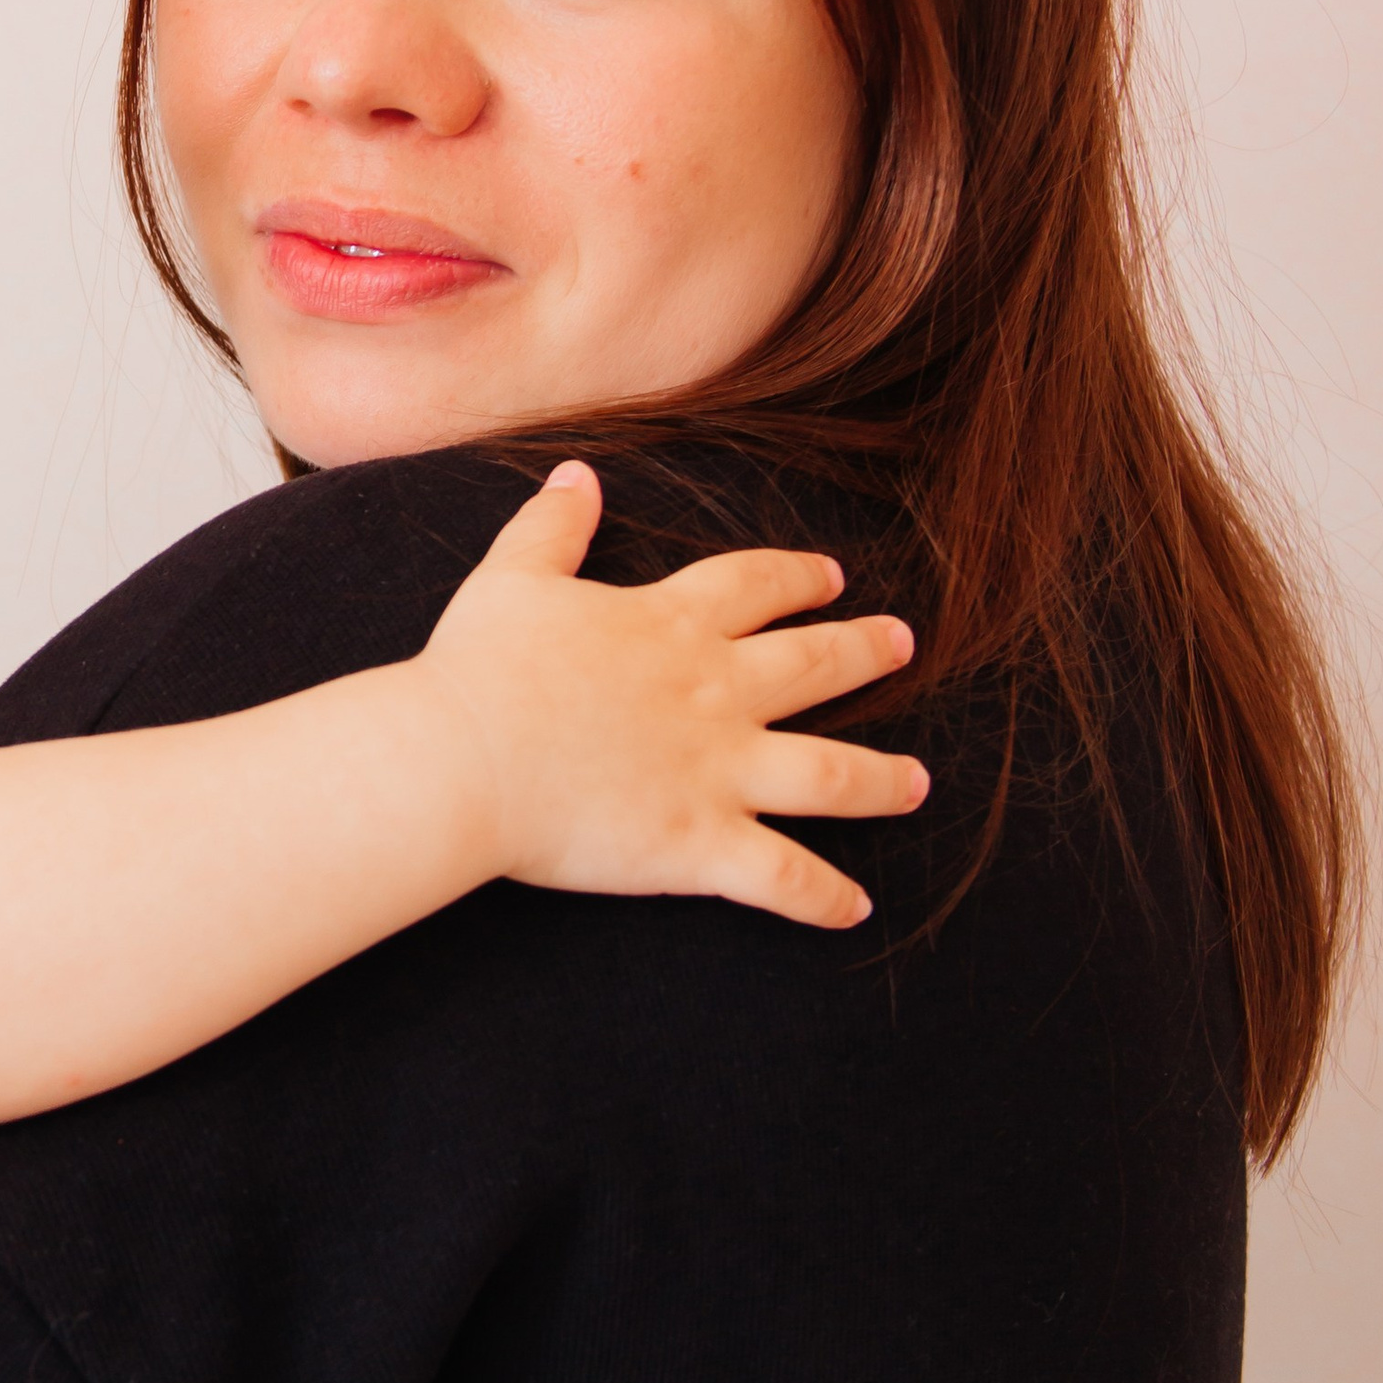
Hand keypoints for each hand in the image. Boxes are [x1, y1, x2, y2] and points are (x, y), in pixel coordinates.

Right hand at [416, 463, 925, 929]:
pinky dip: (825, 897)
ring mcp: (718, 770)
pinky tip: (856, 908)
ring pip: (831, 774)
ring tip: (918, 783)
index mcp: (670, 625)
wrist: (464, 758)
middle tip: (903, 646)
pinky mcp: (702, 843)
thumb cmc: (480, 668)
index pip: (755, 587)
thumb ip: (553, 525)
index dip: (797, 578)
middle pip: (813, 666)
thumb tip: (577, 474)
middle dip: (864, 653)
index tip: (831, 576)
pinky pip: (784, 877)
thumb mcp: (514, 577)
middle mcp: (713, 692)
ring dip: (882, 778)